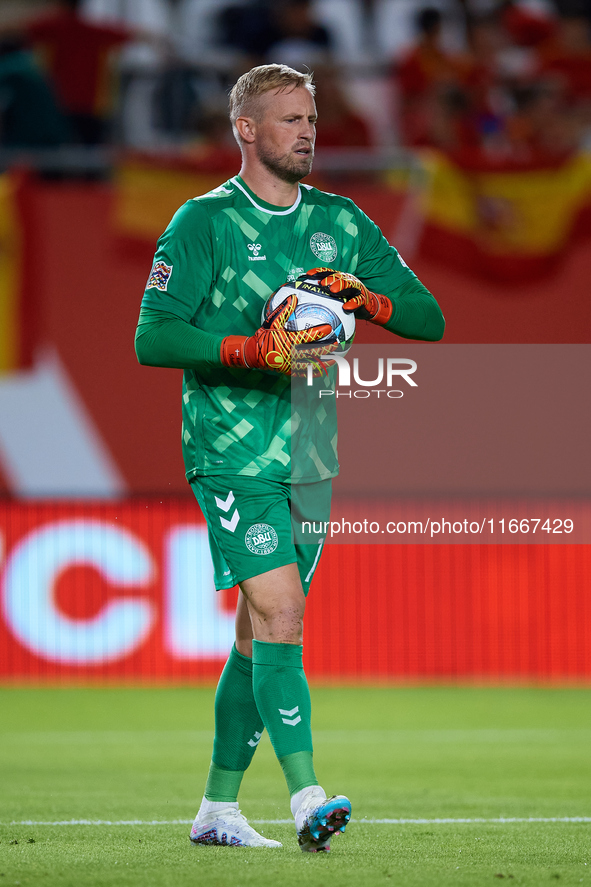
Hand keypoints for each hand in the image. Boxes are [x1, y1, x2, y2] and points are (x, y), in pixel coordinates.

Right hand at [220, 294, 335, 374]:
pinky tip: (323, 371)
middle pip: (314, 351)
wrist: (254, 353)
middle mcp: (292, 353)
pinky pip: (304, 373)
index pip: (308, 336)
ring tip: (336, 359)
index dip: (320, 332)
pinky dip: (314, 372)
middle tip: (337, 344)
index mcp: (289, 340)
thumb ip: (284, 309)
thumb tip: (294, 296)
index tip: (330, 328)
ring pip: (312, 364)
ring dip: (324, 362)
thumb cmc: (264, 336)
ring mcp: (291, 364)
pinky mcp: (289, 371)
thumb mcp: (272, 321)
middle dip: (327, 348)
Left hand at [306, 267, 392, 324]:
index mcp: (339, 278)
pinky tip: (346, 307)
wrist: (368, 306)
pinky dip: (353, 303)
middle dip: (330, 278)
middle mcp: (348, 280)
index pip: (328, 272)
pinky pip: (358, 301)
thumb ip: (324, 294)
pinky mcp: (363, 298)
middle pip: (338, 277)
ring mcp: (356, 289)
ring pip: (349, 285)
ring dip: (341, 286)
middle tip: (322, 283)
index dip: (318, 272)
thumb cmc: (348, 300)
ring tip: (332, 291)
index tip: (308, 275)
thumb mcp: (335, 297)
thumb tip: (305, 297)